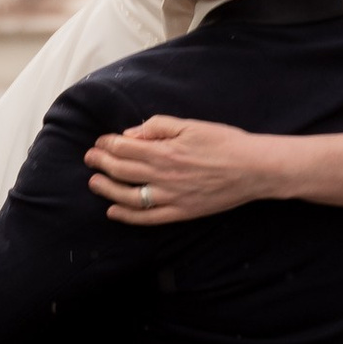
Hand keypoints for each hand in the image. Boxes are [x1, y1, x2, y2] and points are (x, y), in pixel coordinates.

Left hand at [85, 115, 284, 224]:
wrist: (252, 169)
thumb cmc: (224, 143)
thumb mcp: (190, 125)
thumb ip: (158, 127)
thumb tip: (131, 134)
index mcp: (164, 151)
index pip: (124, 148)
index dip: (107, 144)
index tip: (100, 141)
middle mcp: (162, 176)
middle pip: (121, 170)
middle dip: (101, 162)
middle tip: (90, 158)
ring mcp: (170, 197)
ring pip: (128, 196)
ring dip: (107, 189)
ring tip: (94, 182)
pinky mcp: (180, 212)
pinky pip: (147, 218)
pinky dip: (127, 216)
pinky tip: (113, 211)